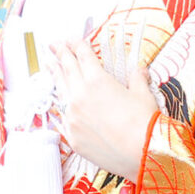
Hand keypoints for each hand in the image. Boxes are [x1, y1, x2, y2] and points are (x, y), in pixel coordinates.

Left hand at [50, 36, 159, 181]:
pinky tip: (60, 98)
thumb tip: (139, 70)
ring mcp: (72, 116)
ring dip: (54, 74)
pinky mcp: (72, 135)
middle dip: (60, 54)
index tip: (71, 39)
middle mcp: (80, 95)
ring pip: (59, 90)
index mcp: (97, 80)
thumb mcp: (143, 95)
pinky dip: (61, 102)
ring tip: (48, 64)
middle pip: (66, 69)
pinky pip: (62, 115)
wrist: (142, 154)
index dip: (77, 44)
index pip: (83, 56)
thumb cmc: (146, 124)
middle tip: (54, 45)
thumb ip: (137, 79)